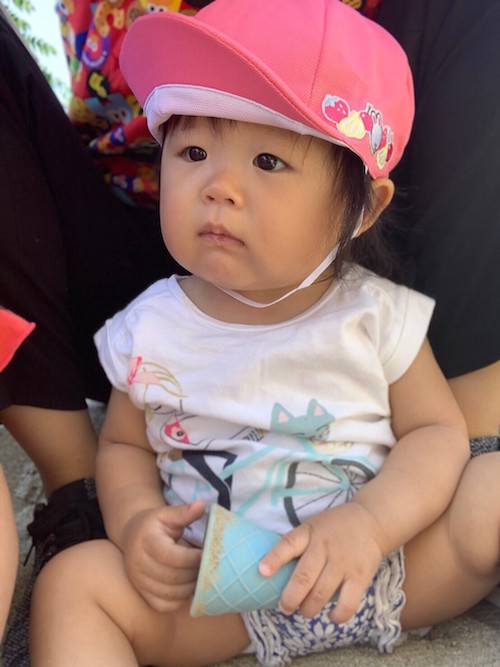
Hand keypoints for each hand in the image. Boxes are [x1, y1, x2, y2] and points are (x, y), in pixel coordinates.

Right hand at [121, 501, 204, 611]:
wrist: (132, 535)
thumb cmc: (155, 524)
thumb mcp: (167, 514)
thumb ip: (184, 512)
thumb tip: (202, 506)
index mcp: (145, 541)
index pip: (170, 556)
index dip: (192, 558)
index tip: (208, 553)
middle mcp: (138, 564)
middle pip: (171, 577)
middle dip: (194, 573)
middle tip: (208, 566)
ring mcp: (138, 581)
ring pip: (169, 594)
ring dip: (190, 587)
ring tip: (201, 575)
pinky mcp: (142, 594)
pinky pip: (163, 605)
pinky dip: (179, 600)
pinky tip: (189, 587)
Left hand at [259, 502, 383, 622]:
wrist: (371, 521)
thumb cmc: (333, 527)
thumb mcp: (312, 526)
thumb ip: (298, 545)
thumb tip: (271, 571)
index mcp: (309, 532)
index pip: (289, 544)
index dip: (274, 559)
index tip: (262, 572)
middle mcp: (325, 547)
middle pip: (303, 577)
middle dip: (290, 598)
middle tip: (284, 607)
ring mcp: (343, 563)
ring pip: (321, 594)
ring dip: (309, 609)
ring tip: (304, 611)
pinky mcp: (360, 576)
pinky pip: (348, 603)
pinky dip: (337, 615)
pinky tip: (330, 616)